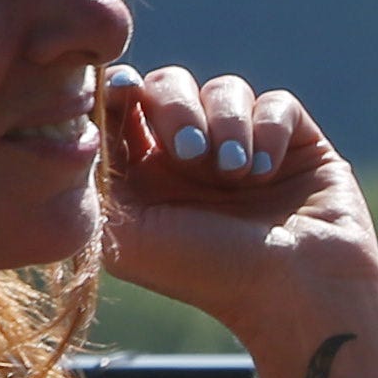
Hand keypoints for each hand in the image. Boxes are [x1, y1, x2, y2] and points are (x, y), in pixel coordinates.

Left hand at [99, 65, 377, 333]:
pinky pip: (276, 103)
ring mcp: (245, 145)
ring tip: (235, 173)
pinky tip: (267, 173)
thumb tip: (82, 124)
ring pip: (225, 89)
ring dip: (226, 124)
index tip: (122, 92)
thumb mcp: (126, 237)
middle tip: (188, 154)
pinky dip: (268, 131)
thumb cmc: (205, 274)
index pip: (123, 104)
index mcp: (147, 174)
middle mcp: (194, 155)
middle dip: (175, 108)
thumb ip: (94, 183)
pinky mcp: (295, 142)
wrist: (294, 293)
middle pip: (171, 84)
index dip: (119, 89)